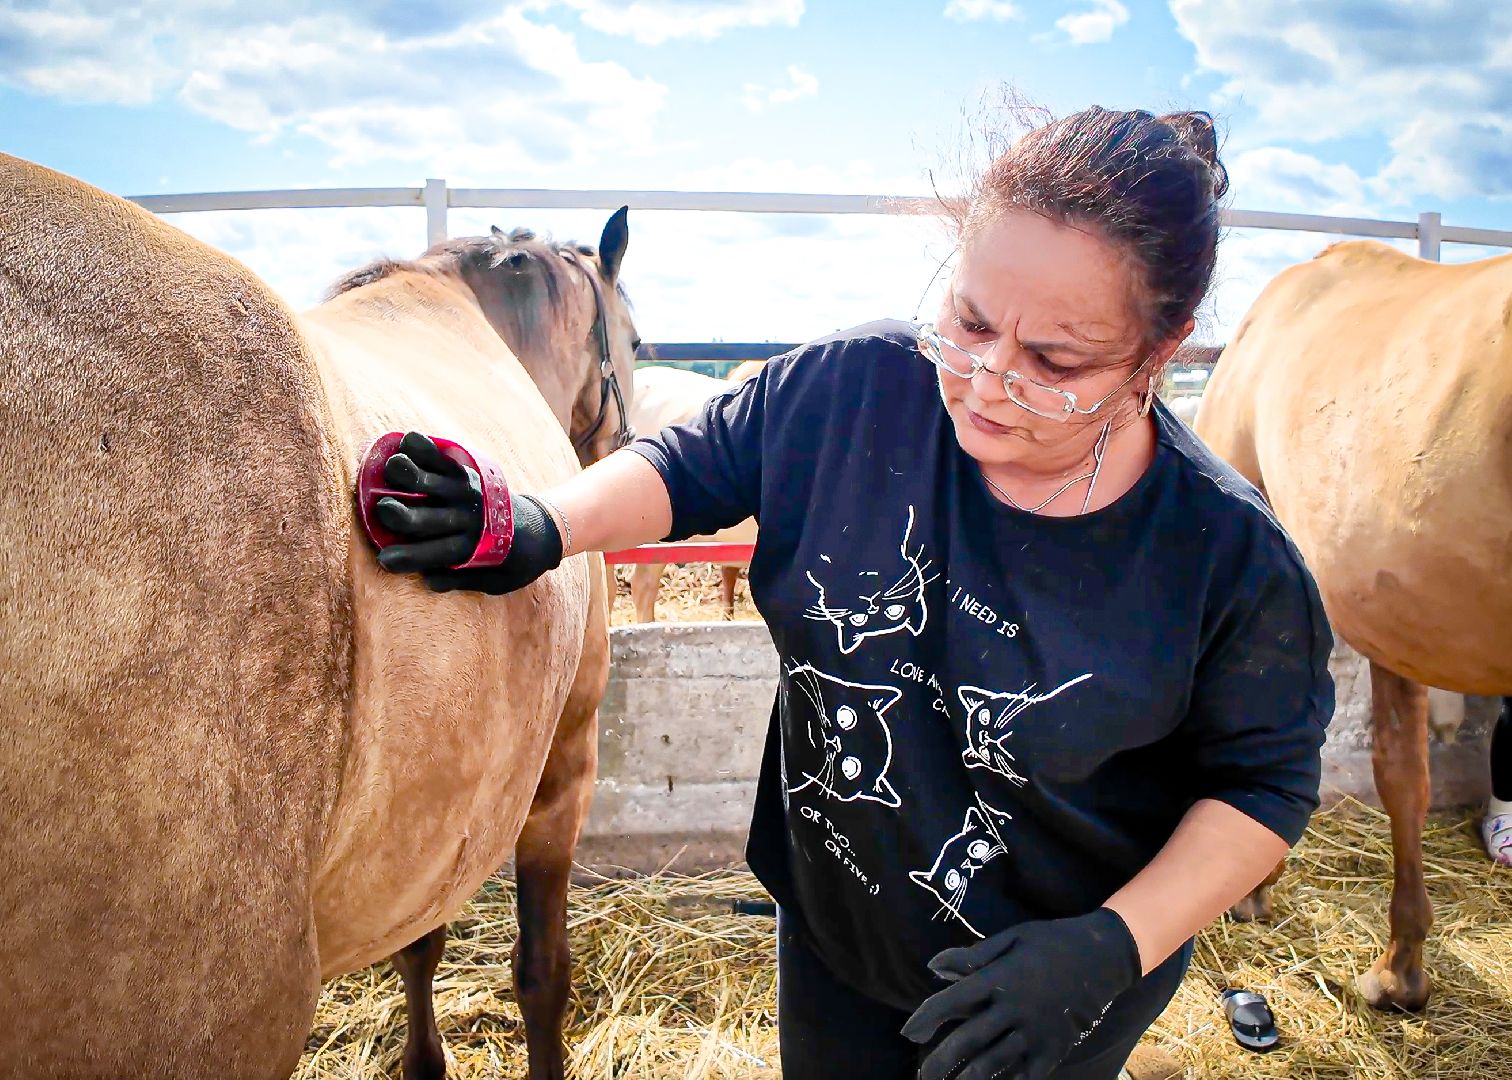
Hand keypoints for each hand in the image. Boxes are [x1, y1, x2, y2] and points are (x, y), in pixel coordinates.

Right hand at [373, 432, 562, 594]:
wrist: (543, 529)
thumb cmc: (511, 561)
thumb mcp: (493, 582)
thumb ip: (460, 580)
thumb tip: (426, 578)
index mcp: (468, 551)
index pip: (429, 556)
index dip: (404, 559)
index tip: (385, 559)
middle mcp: (466, 519)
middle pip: (423, 518)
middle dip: (398, 514)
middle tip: (383, 509)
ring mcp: (467, 492)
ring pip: (428, 481)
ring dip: (405, 473)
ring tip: (390, 469)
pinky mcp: (470, 472)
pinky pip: (442, 457)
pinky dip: (423, 447)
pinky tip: (406, 442)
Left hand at [900, 908, 1141, 1079]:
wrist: (1104, 956)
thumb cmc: (1052, 942)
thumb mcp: (1011, 939)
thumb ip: (972, 956)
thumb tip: (933, 966)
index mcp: (1000, 979)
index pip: (952, 1002)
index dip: (927, 1018)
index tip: (908, 1032)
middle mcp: (1014, 1009)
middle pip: (968, 1040)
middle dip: (940, 1061)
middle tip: (922, 1075)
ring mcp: (1036, 1032)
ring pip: (993, 1063)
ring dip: (968, 1078)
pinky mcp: (1055, 1048)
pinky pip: (1027, 1074)